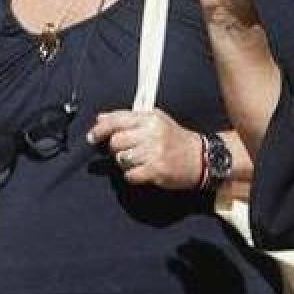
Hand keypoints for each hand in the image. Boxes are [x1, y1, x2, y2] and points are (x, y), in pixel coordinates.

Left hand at [88, 108, 205, 189]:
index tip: (92, 137)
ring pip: (121, 159)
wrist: (200, 157)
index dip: (100, 130)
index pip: (116, 120)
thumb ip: (127, 119)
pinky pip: (130, 175)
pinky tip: (142, 171)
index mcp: (150, 118)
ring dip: (125, 163)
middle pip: (116, 142)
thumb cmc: (174, 138)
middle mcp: (152, 133)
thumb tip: (101, 118)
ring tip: (138, 161)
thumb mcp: (155, 121)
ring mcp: (154, 152)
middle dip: (116, 149)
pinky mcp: (156, 170)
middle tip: (126, 151)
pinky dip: (132, 175)